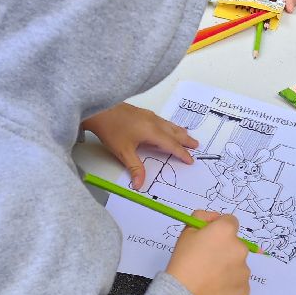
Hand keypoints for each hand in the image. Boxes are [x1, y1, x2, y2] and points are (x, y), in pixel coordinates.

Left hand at [81, 102, 198, 188]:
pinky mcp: (141, 112)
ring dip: (179, 131)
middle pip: (174, 132)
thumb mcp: (123, 152)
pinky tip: (166, 125)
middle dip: (185, 139)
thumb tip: (140, 185)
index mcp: (152, 131)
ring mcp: (147, 115)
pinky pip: (162, 120)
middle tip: (196, 145)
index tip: (190, 160)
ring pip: (168, 124)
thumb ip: (135, 168)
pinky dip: (169, 125)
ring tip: (186, 134)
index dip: (182, 153)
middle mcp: (153, 122)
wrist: (99, 109)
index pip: (171, 145)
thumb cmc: (111, 129)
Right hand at [165, 211, 251, 294]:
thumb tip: (215, 219)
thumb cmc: (183, 261)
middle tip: (208, 260)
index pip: (230, 221)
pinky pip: (239, 282)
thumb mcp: (186, 231)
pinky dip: (230, 284)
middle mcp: (240, 248)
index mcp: (226, 231)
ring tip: (210, 277)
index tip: (211, 238)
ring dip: (228, 267)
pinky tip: (215, 288)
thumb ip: (202, 217)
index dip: (220, 228)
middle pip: (236, 244)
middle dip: (225, 249)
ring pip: (238, 264)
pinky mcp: (245, 289)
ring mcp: (245, 270)